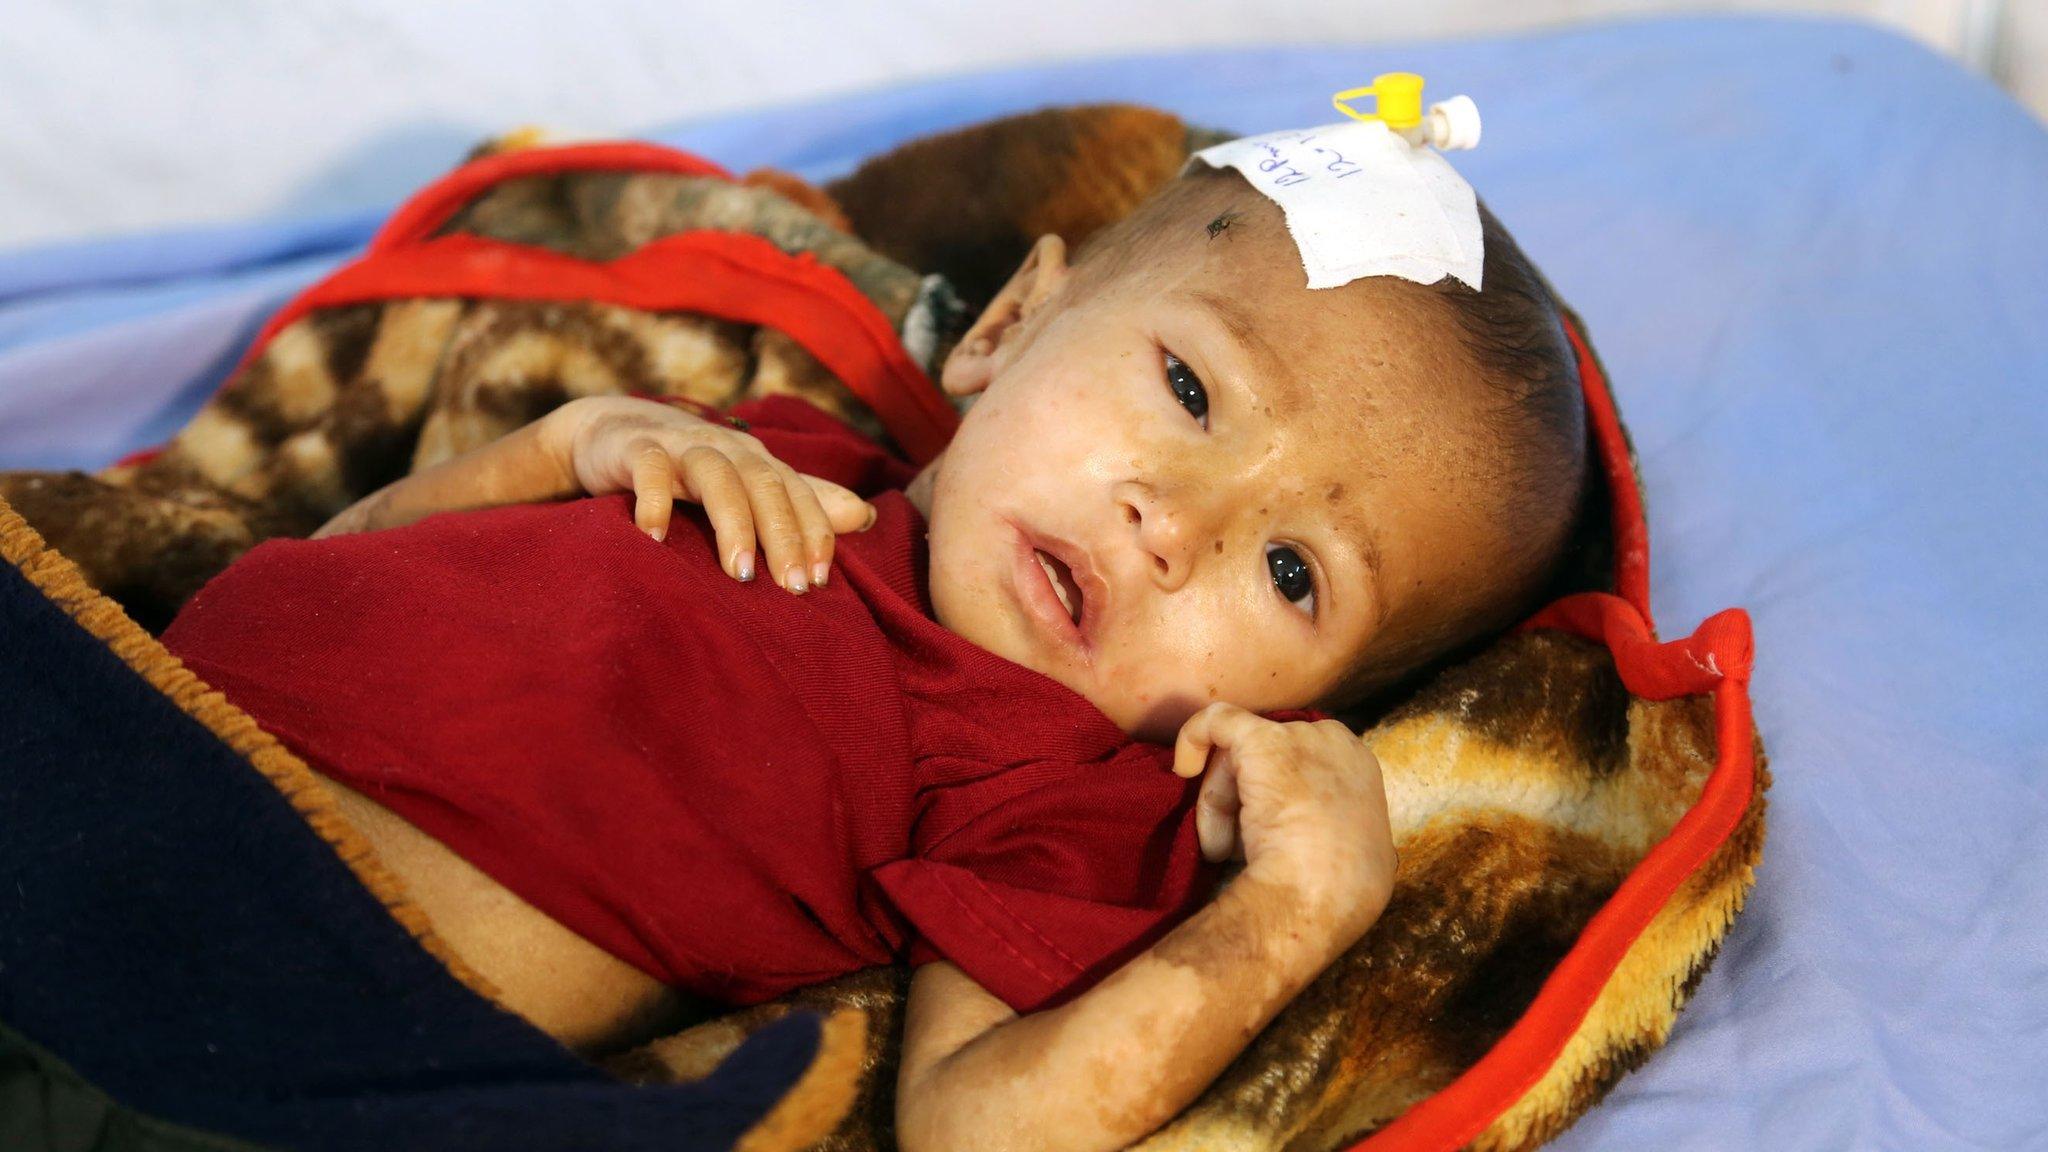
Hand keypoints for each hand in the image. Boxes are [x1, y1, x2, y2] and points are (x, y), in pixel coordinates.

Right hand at [546, 396, 875, 592]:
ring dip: (733, 522)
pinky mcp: (636, 447)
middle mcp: (727, 450)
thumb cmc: (691, 470)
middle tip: (792, 588)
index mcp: (757, 462)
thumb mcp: (749, 485)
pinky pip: (649, 468)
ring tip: (739, 573)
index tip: (821, 581)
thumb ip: (802, 502)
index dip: (814, 533)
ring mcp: (681, 445)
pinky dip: (655, 501)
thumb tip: (867, 516)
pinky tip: (655, 539)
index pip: (798, 494)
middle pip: (765, 485)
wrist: (614, 433)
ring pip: (717, 476)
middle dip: (783, 536)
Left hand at [1172, 703, 1397, 935]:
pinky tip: (1183, 767)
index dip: (1277, 797)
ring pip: (1239, 757)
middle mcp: (1332, 741)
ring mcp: (1297, 736)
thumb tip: (1322, 840)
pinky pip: (1217, 720)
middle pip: (1269, 761)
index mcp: (1358, 767)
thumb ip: (1337, 830)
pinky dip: (1194, 736)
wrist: (1319, 894)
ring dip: (1219, 805)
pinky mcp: (1260, 739)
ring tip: (1221, 852)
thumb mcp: (1360, 854)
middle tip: (1231, 851)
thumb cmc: (1339, 892)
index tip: (1262, 834)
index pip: (1303, 766)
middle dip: (1244, 802)